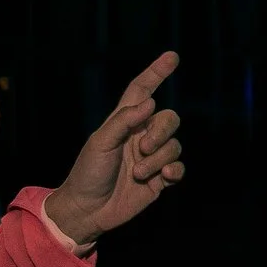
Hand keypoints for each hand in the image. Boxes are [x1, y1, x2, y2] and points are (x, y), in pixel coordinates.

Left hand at [44, 53, 185, 247]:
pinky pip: (179, 167)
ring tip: (138, 173)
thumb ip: (124, 121)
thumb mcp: (100, 143)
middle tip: (143, 148)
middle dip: (162, 131)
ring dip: (159, 158)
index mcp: (124, 122)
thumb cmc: (87, 173)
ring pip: (174, 145)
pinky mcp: (160, 179)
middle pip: (169, 118)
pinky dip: (174, 170)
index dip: (157, 72)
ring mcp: (152, 157)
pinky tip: (163, 177)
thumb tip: (151, 102)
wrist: (88, 210)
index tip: (172, 56)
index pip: (143, 90)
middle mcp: (141, 136)